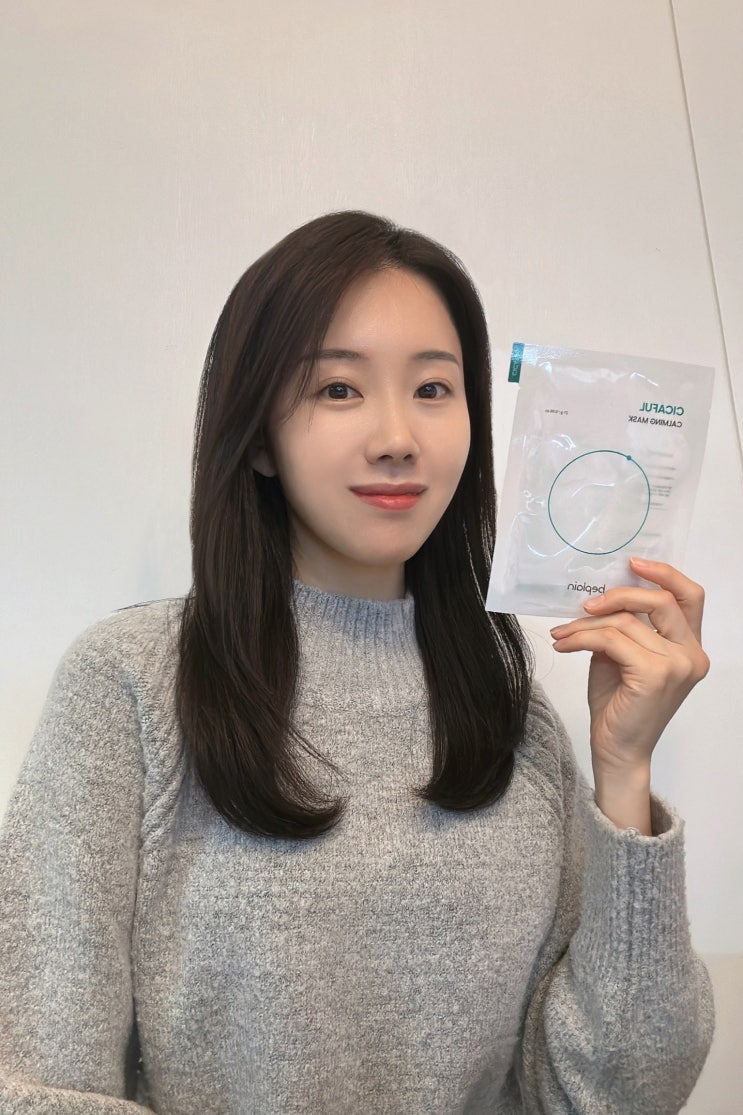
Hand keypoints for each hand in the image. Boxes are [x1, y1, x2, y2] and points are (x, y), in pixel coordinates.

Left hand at [550, 558, 708, 830]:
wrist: (617, 749)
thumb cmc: (619, 705)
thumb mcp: (622, 656)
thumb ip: (624, 627)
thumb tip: (600, 596)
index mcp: (690, 647)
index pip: (690, 597)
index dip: (665, 574)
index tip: (632, 563)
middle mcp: (692, 655)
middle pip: (662, 600)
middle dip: (620, 594)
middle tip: (587, 604)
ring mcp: (678, 665)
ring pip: (627, 622)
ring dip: (587, 624)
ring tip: (563, 633)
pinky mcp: (655, 674)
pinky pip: (613, 640)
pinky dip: (583, 638)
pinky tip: (565, 644)